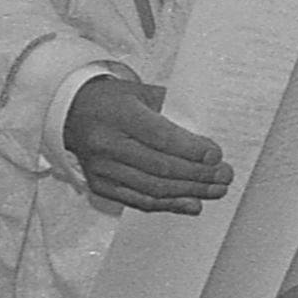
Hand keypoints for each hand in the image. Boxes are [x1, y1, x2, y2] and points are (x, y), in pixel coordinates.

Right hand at [63, 76, 231, 214]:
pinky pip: (140, 200)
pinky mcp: (100, 186)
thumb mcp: (141, 92)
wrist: (72, 112)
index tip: (216, 155)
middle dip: (198, 175)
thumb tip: (206, 133)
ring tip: (215, 190)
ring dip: (189, 193)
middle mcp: (107, 145)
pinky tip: (192, 204)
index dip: (192, 150)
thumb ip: (172, 109)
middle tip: (224, 175)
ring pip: (153, 189)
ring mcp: (102, 169)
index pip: (161, 138)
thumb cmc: (113, 100)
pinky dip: (169, 205)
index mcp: (120, 116)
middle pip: (161, 168)